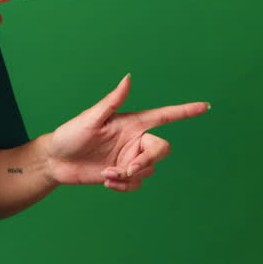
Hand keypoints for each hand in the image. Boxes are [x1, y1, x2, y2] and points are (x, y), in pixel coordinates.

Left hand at [45, 74, 208, 191]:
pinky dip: (123, 186)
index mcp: (132, 123)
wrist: (56, 161)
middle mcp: (135, 140)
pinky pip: (137, 183)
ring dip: (129, 175)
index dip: (185, 111)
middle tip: (127, 168)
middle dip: (147, 160)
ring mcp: (130, 158)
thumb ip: (112, 101)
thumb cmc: (71, 134)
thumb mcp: (91, 118)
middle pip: (162, 149)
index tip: (205, 106)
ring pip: (149, 170)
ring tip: (107, 173)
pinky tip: (106, 180)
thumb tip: (128, 78)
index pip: (164, 116)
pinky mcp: (123, 174)